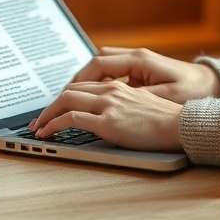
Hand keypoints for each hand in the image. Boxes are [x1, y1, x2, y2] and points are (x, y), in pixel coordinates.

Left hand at [29, 81, 182, 151]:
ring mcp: (108, 105)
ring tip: (37, 128)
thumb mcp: (142, 105)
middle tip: (38, 119)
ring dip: (46, 115)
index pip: (82, 87)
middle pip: (70, 91)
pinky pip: (71, 120)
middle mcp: (110, 91)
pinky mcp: (107, 122)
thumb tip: (110, 118)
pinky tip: (47, 133)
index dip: (64, 98)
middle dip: (49, 106)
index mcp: (119, 87)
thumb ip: (124, 106)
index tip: (54, 110)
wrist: (181, 126)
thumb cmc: (167, 121)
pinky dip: (54, 124)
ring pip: (65, 101)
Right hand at [71, 47, 219, 103]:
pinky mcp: (140, 73)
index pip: (98, 64)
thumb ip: (140, 96)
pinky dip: (97, 84)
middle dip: (75, 82)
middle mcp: (135, 58)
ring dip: (85, 82)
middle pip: (94, 64)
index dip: (79, 81)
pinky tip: (90, 99)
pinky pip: (111, 74)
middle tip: (59, 101)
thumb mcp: (168, 96)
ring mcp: (137, 64)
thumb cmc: (195, 90)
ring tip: (68, 101)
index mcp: (140, 60)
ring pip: (101, 68)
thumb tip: (113, 100)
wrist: (214, 84)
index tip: (64, 96)